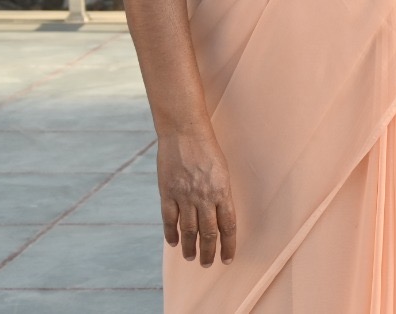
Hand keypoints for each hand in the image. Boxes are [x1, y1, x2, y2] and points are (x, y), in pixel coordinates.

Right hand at [156, 127, 236, 267]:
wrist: (184, 132)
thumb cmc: (207, 148)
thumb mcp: (222, 170)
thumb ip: (221, 193)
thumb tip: (220, 215)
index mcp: (222, 191)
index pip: (228, 225)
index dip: (228, 245)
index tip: (227, 258)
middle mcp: (204, 196)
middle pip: (208, 232)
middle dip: (209, 251)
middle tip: (207, 264)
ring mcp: (184, 196)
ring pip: (189, 230)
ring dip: (191, 247)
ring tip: (192, 258)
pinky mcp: (167, 193)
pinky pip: (169, 219)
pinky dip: (172, 234)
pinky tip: (174, 243)